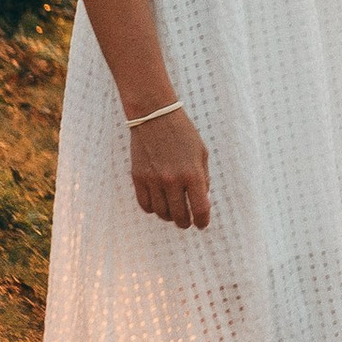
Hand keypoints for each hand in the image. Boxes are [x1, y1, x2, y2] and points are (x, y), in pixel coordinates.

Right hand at [130, 105, 211, 230]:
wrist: (155, 116)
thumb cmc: (183, 133)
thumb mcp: (201, 153)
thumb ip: (203, 178)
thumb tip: (202, 200)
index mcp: (192, 173)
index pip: (200, 208)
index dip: (202, 221)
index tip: (202, 224)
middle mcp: (172, 180)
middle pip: (179, 216)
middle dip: (185, 222)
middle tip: (187, 222)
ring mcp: (153, 180)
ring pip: (161, 212)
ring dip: (169, 216)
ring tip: (173, 213)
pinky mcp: (138, 178)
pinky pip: (145, 204)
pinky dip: (153, 209)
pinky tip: (158, 205)